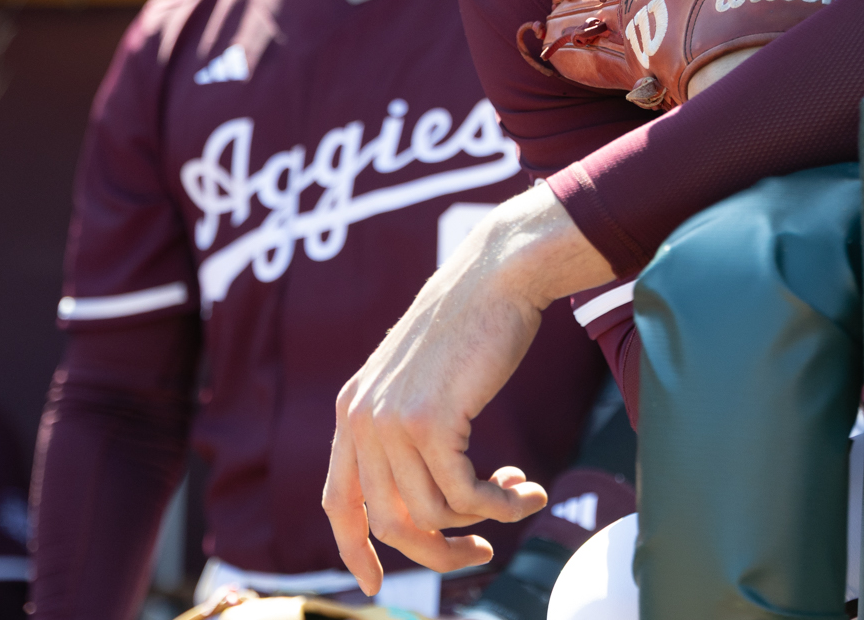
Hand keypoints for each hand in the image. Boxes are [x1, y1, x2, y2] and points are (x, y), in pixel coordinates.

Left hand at [323, 182, 613, 592]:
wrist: (495, 278)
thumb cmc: (470, 326)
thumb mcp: (417, 378)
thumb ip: (403, 426)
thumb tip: (420, 498)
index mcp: (351, 410)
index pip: (338, 501)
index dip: (354, 549)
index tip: (375, 585)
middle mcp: (361, 419)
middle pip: (389, 522)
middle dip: (437, 553)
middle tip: (482, 554)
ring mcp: (393, 421)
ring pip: (432, 514)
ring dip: (483, 521)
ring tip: (519, 498)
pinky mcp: (432, 422)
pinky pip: (465, 495)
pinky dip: (500, 505)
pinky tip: (526, 489)